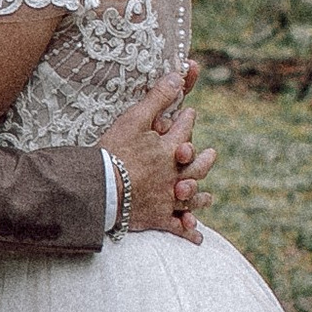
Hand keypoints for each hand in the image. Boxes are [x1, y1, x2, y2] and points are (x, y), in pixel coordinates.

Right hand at [108, 64, 215, 241]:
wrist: (100, 189)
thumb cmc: (114, 153)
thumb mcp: (134, 120)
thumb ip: (158, 98)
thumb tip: (178, 75)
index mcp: (170, 148)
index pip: (183, 128)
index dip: (187, 118)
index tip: (190, 111)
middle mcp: (175, 174)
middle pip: (196, 165)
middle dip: (204, 159)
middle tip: (211, 154)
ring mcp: (168, 197)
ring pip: (191, 197)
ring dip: (200, 196)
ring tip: (208, 197)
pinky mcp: (158, 218)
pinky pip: (177, 226)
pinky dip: (187, 231)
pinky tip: (196, 236)